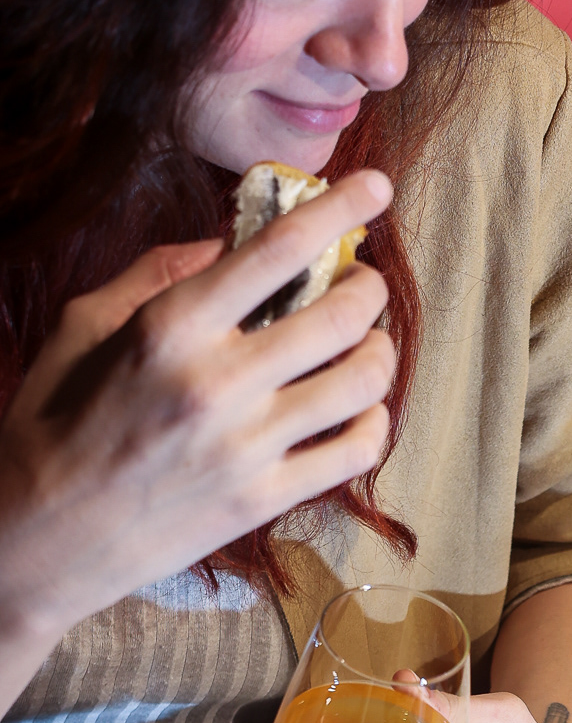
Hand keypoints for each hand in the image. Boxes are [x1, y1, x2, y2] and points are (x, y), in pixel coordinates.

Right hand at [0, 171, 394, 659]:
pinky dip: (374, 422)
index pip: (279, 249)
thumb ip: (158, 276)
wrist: (41, 536)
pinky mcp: (265, 500)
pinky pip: (356, 452)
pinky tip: (360, 409)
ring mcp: (249, 448)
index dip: (339, 208)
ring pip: (361, 383)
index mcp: (171, 327)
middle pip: (341, 315)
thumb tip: (227, 243)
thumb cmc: (55, 423)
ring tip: (367, 344)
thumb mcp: (85, 326)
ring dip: (379, 352)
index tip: (374, 186)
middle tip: (363, 284)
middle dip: (368, 288)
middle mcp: (219, 383)